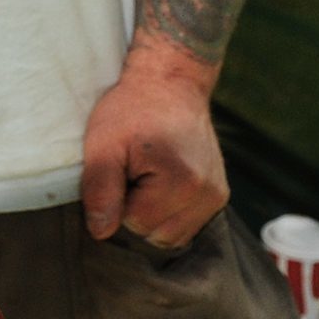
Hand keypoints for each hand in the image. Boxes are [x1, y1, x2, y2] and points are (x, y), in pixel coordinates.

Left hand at [79, 46, 228, 248]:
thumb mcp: (103, 144)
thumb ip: (100, 189)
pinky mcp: (219, 194)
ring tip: (147, 175)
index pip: (135, 222)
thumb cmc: (132, 109)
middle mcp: (208, 193)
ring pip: (172, 235)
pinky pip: (186, 224)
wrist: (170, 83)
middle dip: (136, 208)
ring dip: (153, 213)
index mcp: (182, 182)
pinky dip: (168, 211)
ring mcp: (217, 195)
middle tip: (134, 169)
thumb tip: (101, 232)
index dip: (119, 198)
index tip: (123, 166)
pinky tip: (162, 182)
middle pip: (156, 233)